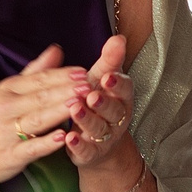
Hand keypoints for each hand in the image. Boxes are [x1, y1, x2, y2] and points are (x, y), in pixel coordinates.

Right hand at [0, 45, 86, 189]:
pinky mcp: (11, 155)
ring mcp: (8, 132)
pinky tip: (63, 138)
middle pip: (41, 96)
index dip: (63, 75)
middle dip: (66, 90)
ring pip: (38, 119)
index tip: (85, 71)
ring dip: (59, 110)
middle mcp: (7, 108)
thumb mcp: (7, 92)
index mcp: (8, 90)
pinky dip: (47, 143)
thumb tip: (57, 49)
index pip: (39, 79)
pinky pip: (31, 147)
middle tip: (90, 85)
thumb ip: (34, 72)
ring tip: (80, 103)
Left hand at [62, 34, 142, 187]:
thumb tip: (118, 38)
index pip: (124, 89)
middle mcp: (117, 118)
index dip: (117, 84)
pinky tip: (68, 138)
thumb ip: (109, 61)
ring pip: (98, 128)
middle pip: (113, 110)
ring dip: (87, 119)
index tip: (107, 76)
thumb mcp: (102, 81)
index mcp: (121, 97)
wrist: (98, 143)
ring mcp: (104, 137)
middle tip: (91, 94)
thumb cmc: (99, 104)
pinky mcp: (91, 153)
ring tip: (75, 109)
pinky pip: (86, 150)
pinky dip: (78, 145)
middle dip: (103, 102)